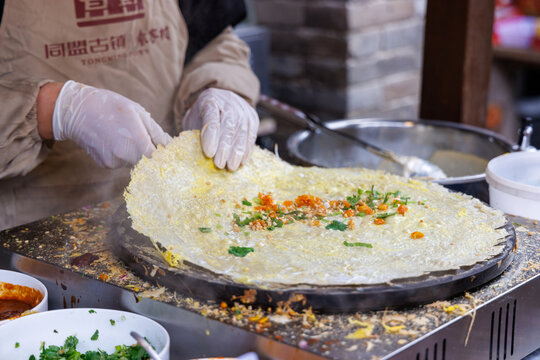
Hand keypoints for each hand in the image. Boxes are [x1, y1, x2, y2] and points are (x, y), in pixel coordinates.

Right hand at [52, 81, 170, 167]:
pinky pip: (122, 162)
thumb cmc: (109, 106)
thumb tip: (171, 146)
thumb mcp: (138, 112)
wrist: (75, 111)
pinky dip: (123, 154)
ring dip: (136, 152)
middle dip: (150, 152)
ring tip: (124, 134)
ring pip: (135, 162)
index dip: (165, 156)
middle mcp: (125, 155)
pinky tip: (114, 140)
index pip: (159, 158)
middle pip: (148, 162)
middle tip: (143, 136)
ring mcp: (114, 162)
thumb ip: (156, 132)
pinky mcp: (105, 165)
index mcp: (136, 140)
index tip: (168, 152)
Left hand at [182, 88, 258, 170]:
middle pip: (228, 125)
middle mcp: (228, 101)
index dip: (210, 136)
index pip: (211, 117)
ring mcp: (243, 108)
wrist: (221, 102)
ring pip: (242, 131)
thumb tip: (200, 156)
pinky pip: (251, 135)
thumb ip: (196, 135)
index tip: (209, 153)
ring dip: (237, 152)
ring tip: (231, 166)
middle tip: (219, 164)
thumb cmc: (203, 116)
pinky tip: (241, 161)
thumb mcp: (194, 121)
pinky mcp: (253, 117)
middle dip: (224, 147)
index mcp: (209, 99)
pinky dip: (247, 150)